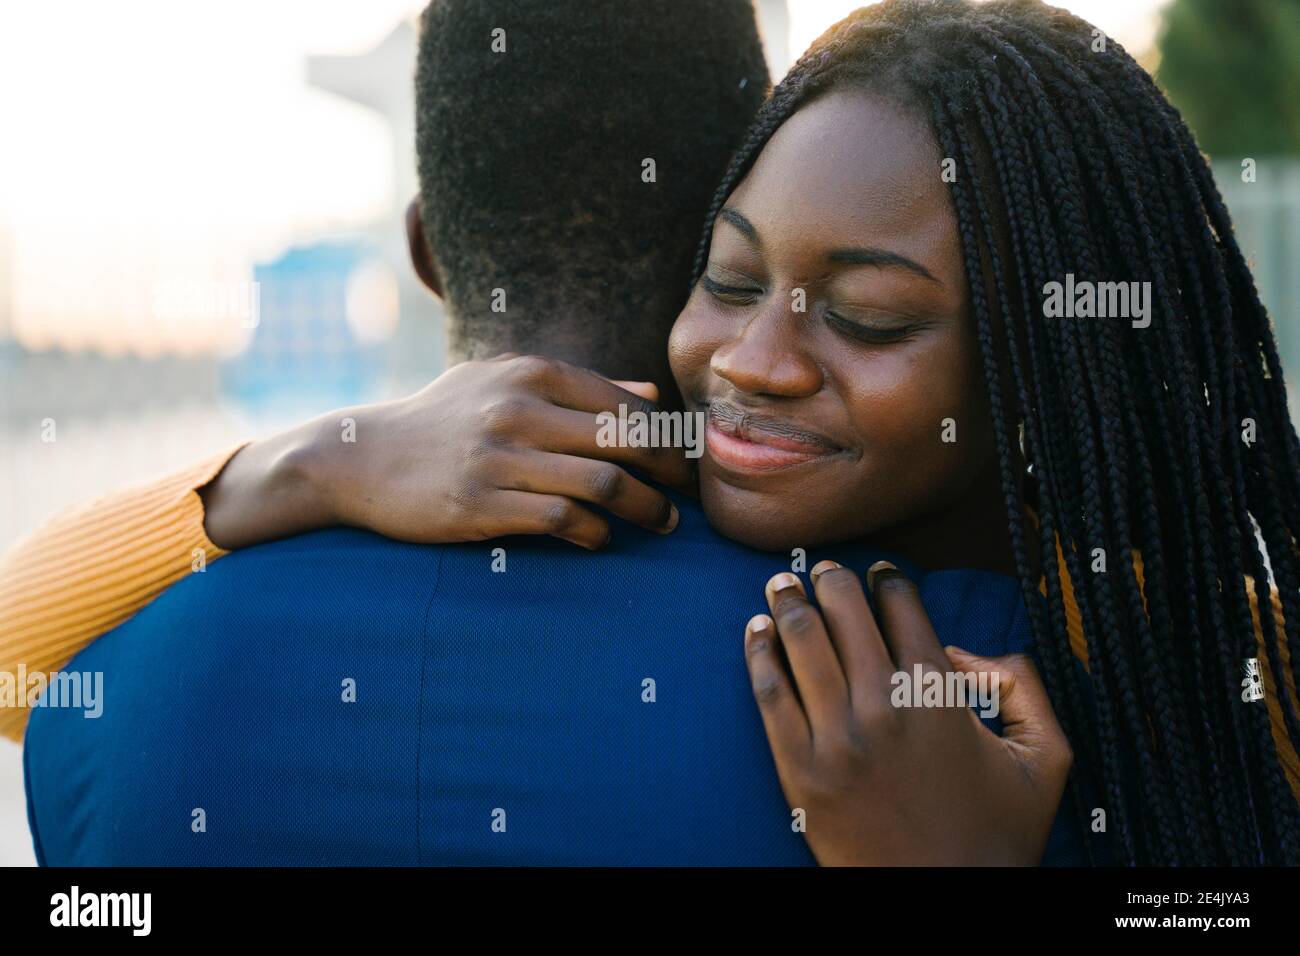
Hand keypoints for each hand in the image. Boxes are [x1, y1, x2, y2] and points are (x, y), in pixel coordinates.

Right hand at [202, 353, 693, 549]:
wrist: (361, 457)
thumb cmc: (445, 419)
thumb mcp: (504, 384)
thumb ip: (580, 388)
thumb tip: (650, 391)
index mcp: (531, 374)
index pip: (626, 404)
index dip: (669, 437)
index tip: (686, 464)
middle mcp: (518, 409)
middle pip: (627, 440)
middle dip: (670, 473)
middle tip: (685, 497)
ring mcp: (499, 457)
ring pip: (603, 482)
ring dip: (644, 508)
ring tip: (660, 524)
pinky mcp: (480, 503)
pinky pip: (562, 519)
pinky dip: (594, 533)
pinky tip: (599, 539)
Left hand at [744, 560, 1071, 865]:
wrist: (943, 904)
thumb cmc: (996, 836)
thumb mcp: (1046, 757)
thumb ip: (1026, 687)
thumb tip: (969, 650)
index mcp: (939, 694)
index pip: (903, 608)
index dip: (889, 580)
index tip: (880, 571)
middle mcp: (885, 705)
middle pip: (845, 611)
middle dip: (832, 579)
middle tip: (821, 568)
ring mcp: (838, 738)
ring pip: (803, 643)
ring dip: (788, 602)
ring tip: (779, 584)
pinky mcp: (800, 771)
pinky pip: (770, 695)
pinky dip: (758, 654)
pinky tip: (754, 631)